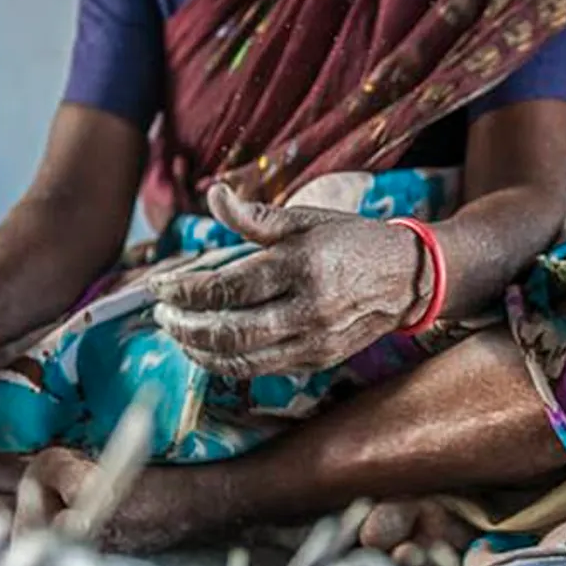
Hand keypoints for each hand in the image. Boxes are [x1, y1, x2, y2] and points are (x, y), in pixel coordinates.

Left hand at [148, 184, 429, 377]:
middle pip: (228, 330)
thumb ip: (255, 216)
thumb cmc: (351, 241)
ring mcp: (313, 341)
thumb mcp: (306, 219)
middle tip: (161, 314)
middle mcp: (306, 309)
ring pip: (241, 359)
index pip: (225, 288)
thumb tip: (214, 195)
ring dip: (199, 350)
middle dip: (184, 326)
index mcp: (300, 265)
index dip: (183, 290)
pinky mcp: (316, 361)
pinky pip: (260, 371)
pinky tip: (208, 349)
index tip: (159, 285)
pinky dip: (226, 363)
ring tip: (177, 334)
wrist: (407, 279)